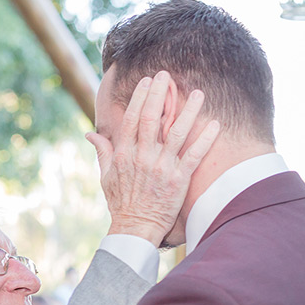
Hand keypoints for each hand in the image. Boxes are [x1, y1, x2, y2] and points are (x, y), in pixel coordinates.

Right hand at [88, 70, 219, 246]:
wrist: (135, 229)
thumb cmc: (120, 203)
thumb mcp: (106, 177)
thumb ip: (102, 152)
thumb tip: (90, 134)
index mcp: (124, 154)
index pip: (132, 118)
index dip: (140, 97)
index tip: (148, 81)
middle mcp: (143, 157)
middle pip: (152, 118)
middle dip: (160, 94)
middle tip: (168, 76)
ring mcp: (162, 168)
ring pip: (177, 133)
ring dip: (189, 111)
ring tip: (199, 93)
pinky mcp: (179, 180)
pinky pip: (194, 156)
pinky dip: (205, 140)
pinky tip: (215, 124)